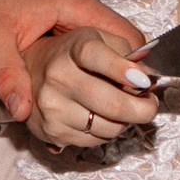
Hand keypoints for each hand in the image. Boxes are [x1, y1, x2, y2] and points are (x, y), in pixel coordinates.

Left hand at [0, 0, 141, 123]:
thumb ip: (7, 76)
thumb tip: (22, 112)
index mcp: (74, 5)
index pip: (127, 37)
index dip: (137, 69)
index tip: (135, 100)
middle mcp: (79, 9)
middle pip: (123, 46)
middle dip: (128, 77)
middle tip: (126, 111)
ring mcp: (71, 17)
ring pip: (108, 51)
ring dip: (111, 77)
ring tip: (111, 110)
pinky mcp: (60, 27)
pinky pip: (90, 52)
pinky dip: (94, 73)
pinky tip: (86, 97)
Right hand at [21, 26, 159, 149]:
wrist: (30, 70)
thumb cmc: (72, 54)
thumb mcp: (99, 38)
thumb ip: (127, 51)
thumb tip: (148, 76)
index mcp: (73, 48)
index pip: (97, 56)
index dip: (123, 70)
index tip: (144, 81)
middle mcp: (58, 76)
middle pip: (112, 105)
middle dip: (142, 109)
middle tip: (149, 104)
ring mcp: (52, 106)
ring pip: (108, 128)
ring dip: (124, 122)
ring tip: (121, 108)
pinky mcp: (51, 131)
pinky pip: (95, 142)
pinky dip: (106, 133)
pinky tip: (100, 118)